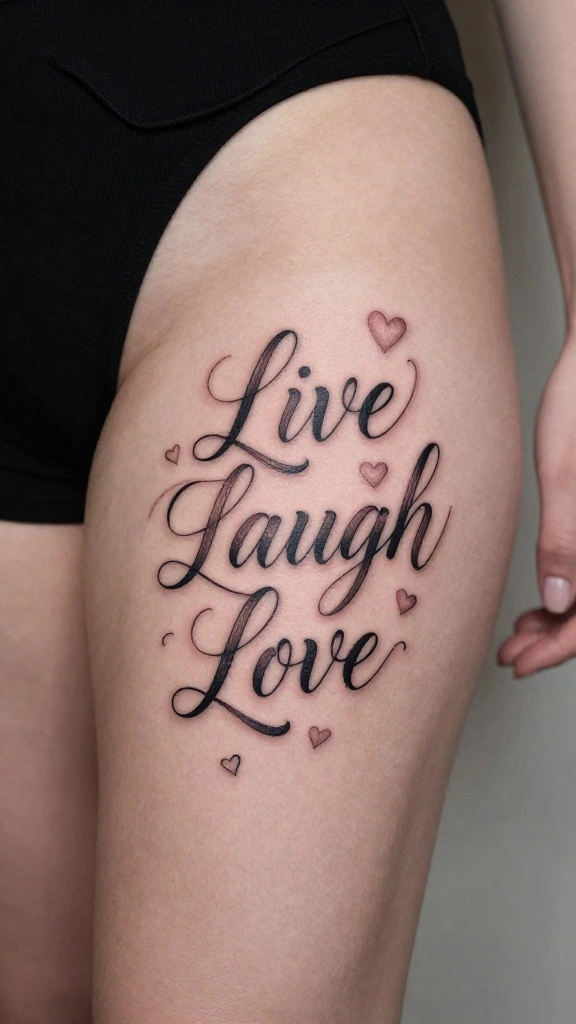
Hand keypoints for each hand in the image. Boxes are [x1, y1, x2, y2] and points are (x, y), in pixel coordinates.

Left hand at [499, 339, 575, 675]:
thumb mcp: (564, 473)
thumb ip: (565, 540)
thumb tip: (558, 601)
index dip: (557, 649)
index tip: (518, 663)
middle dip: (556, 638)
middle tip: (511, 651)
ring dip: (564, 615)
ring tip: (521, 628)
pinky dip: (573, 585)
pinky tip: (546, 594)